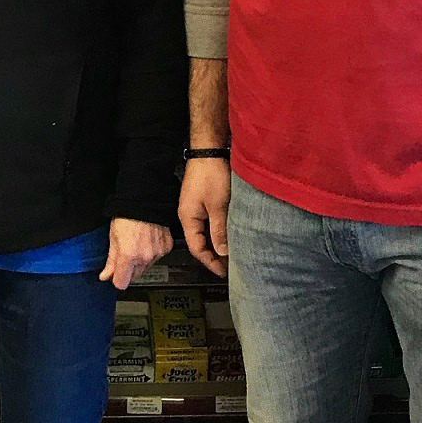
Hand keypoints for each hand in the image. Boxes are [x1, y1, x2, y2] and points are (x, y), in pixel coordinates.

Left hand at [100, 218, 172, 290]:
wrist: (145, 202)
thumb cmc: (127, 216)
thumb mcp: (113, 238)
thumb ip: (111, 260)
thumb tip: (106, 275)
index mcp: (128, 256)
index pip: (122, 283)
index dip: (117, 279)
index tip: (115, 275)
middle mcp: (144, 257)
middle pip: (135, 276)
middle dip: (129, 269)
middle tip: (126, 253)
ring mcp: (157, 253)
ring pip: (146, 267)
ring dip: (141, 261)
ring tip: (137, 244)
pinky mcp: (166, 247)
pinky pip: (157, 257)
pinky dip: (152, 252)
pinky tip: (147, 241)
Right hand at [179, 157, 229, 277]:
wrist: (209, 150)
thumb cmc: (210, 174)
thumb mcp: (218, 205)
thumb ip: (219, 230)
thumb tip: (222, 252)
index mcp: (188, 218)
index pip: (196, 248)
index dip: (210, 262)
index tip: (223, 272)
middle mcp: (189, 214)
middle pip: (200, 242)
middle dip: (214, 255)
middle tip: (231, 266)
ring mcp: (195, 207)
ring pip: (206, 232)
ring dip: (218, 243)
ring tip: (233, 253)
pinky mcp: (203, 200)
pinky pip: (209, 221)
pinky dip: (219, 231)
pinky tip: (230, 234)